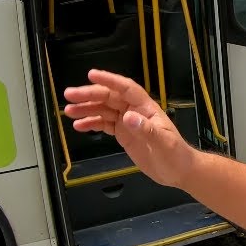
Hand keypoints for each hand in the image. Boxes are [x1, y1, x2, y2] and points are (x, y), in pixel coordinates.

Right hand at [63, 69, 195, 188]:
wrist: (178, 171)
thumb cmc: (175, 155)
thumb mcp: (163, 143)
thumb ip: (146, 130)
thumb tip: (127, 117)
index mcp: (146, 108)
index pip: (126, 88)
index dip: (109, 80)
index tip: (91, 75)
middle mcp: (135, 111)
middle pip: (109, 98)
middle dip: (89, 95)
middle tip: (69, 95)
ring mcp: (128, 122)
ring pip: (104, 110)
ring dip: (86, 109)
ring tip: (68, 111)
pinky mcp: (123, 134)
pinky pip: (104, 124)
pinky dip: (91, 123)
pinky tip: (79, 126)